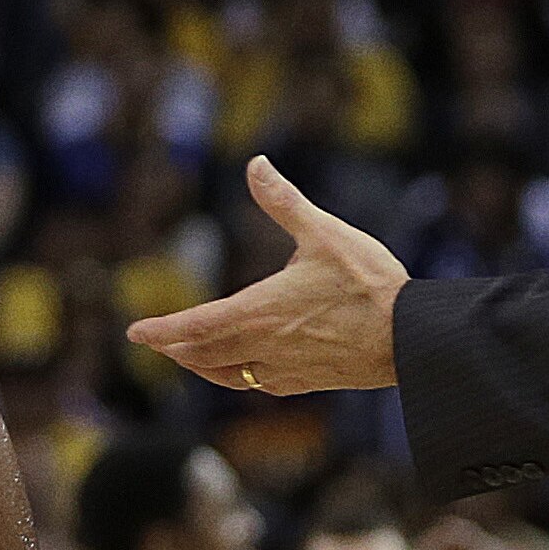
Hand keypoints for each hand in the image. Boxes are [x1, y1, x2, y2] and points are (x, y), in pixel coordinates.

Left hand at [127, 156, 407, 392]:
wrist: (413, 339)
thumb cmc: (370, 284)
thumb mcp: (324, 233)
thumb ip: (285, 202)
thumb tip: (256, 164)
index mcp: (261, 310)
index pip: (196, 325)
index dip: (162, 330)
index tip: (135, 333)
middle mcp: (265, 346)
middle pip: (205, 354)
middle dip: (175, 347)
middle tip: (155, 342)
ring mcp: (286, 369)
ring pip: (228, 375)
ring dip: (202, 366)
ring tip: (187, 357)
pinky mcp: (308, 382)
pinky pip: (259, 385)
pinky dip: (237, 377)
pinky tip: (242, 372)